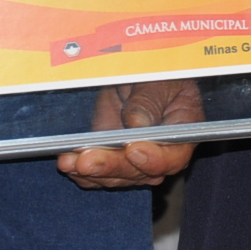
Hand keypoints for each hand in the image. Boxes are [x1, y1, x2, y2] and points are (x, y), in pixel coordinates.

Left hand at [56, 80, 202, 188]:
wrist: (136, 75)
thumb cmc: (156, 73)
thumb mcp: (157, 77)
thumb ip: (149, 100)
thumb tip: (137, 124)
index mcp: (182, 132)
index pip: (174, 156)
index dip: (154, 158)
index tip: (133, 150)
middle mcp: (161, 153)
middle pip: (140, 172)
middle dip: (112, 166)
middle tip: (87, 160)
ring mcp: (135, 159)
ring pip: (117, 176)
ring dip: (92, 172)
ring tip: (69, 162)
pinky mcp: (112, 158)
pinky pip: (99, 174)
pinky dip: (81, 171)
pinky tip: (68, 163)